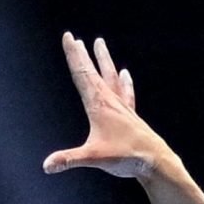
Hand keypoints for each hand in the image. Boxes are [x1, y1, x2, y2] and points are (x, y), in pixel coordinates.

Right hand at [41, 31, 168, 178]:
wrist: (155, 161)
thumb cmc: (126, 157)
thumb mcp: (94, 158)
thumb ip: (69, 159)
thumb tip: (47, 166)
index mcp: (98, 105)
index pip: (82, 74)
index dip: (74, 55)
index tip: (69, 37)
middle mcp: (110, 101)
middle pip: (93, 72)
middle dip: (82, 55)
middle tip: (75, 38)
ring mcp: (122, 107)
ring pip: (110, 76)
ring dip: (104, 60)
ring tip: (99, 43)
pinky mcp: (131, 115)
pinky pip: (126, 92)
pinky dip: (124, 82)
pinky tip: (124, 73)